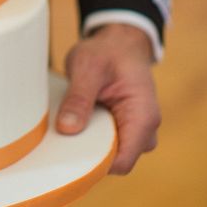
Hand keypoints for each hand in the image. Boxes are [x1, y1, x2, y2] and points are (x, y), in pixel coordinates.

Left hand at [55, 23, 160, 174]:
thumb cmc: (107, 51)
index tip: (68, 154)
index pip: (122, 161)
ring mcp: (136, 132)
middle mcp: (145, 130)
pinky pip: (108, 145)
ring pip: (111, 155)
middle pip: (116, 162)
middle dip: (90, 155)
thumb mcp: (88, 67)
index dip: (96, 164)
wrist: (120, 42)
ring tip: (67, 126)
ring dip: (90, 145)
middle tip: (61, 138)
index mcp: (143, 116)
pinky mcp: (125, 129)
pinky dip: (91, 138)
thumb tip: (67, 129)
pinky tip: (74, 124)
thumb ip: (79, 98)